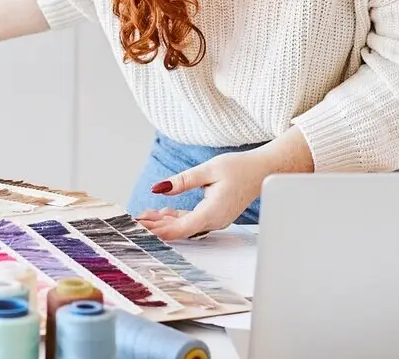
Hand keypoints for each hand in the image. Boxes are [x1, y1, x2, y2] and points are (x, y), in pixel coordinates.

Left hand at [137, 128, 314, 240]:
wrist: (264, 170)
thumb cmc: (239, 168)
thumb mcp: (207, 170)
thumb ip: (182, 181)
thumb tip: (159, 188)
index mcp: (211, 213)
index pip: (178, 229)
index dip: (157, 230)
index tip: (139, 228)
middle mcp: (214, 221)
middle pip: (180, 229)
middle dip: (156, 226)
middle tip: (134, 222)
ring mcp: (216, 219)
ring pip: (186, 225)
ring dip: (165, 221)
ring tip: (145, 216)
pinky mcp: (216, 214)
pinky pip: (193, 220)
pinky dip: (177, 217)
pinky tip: (164, 212)